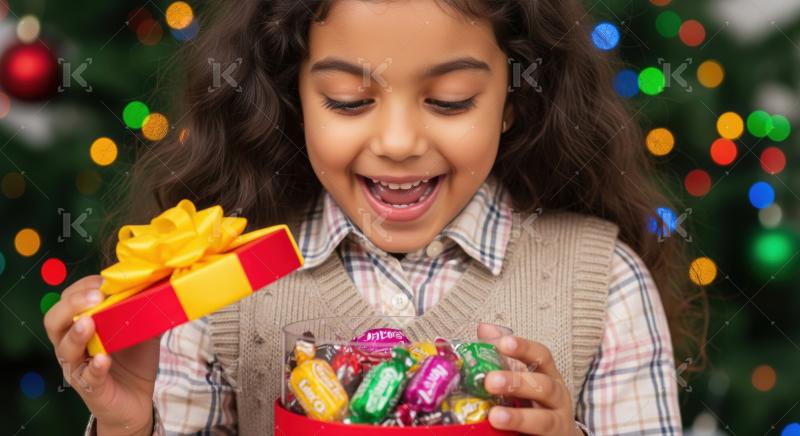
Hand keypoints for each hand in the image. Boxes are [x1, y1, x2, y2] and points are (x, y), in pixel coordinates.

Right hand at [43, 275, 160, 434]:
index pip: (67, 302)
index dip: (82, 289)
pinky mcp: (91, 389)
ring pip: (65, 349)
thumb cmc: (133, 360)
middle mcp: (72, 346)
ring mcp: (78, 368)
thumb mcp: (143, 329)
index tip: (104, 281)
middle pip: (55, 322)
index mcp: (80, 327)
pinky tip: (103, 359)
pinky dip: (95, 367)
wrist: (136, 400)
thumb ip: (146, 309)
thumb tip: (164, 285)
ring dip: (77, 334)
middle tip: (95, 298)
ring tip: (89, 322)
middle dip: (72, 305)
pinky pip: (87, 377)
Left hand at [478, 327, 581, 434]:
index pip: (541, 356)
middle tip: (490, 381)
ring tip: (495, 416)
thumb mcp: (522, 375)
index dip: (524, 348)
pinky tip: (502, 434)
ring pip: (544, 420)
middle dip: (517, 383)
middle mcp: (557, 398)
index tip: (503, 343)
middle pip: (544, 386)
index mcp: (548, 375)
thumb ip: (503, 355)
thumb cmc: (535, 401)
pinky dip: (520, 434)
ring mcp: (557, 423)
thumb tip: (484, 327)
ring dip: (519, 417)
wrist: (557, 435)